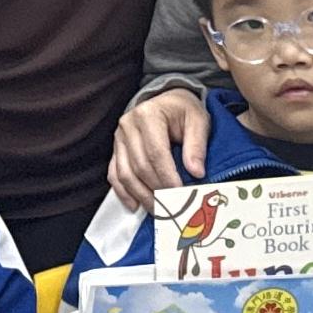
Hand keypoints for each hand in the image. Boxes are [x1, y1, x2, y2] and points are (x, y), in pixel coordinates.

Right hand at [110, 88, 208, 209]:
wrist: (166, 101)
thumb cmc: (183, 111)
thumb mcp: (197, 120)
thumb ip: (197, 145)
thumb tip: (196, 173)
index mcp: (148, 115)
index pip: (156, 153)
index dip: (168, 177)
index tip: (181, 194)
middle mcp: (128, 126)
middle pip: (140, 166)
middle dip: (157, 190)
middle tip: (174, 208)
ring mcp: (118, 139)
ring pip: (125, 174)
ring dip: (142, 196)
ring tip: (159, 211)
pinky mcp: (115, 150)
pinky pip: (114, 175)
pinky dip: (124, 193)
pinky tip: (136, 206)